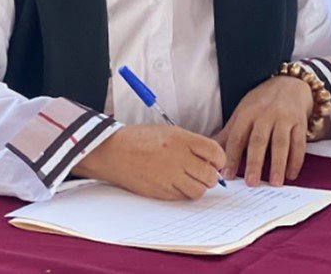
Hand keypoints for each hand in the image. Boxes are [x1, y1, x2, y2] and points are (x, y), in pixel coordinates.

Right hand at [73, 125, 225, 200]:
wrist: (113, 151)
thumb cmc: (139, 139)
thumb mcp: (167, 132)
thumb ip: (190, 144)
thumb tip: (210, 160)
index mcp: (181, 139)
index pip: (215, 152)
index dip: (218, 160)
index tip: (214, 162)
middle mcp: (178, 157)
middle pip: (210, 175)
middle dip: (209, 176)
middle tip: (201, 173)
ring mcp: (170, 176)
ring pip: (199, 190)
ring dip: (197, 187)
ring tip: (187, 180)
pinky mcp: (162, 191)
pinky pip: (183, 197)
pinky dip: (183, 193)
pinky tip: (174, 184)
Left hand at [214, 75, 312, 186]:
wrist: (289, 84)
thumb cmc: (260, 103)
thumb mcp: (242, 113)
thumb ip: (229, 134)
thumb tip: (210, 151)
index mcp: (246, 114)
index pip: (237, 137)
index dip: (231, 156)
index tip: (226, 175)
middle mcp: (264, 115)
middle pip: (258, 141)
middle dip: (254, 163)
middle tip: (251, 183)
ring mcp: (283, 119)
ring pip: (280, 143)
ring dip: (278, 164)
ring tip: (275, 183)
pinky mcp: (300, 122)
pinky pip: (299, 143)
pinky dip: (296, 160)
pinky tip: (292, 175)